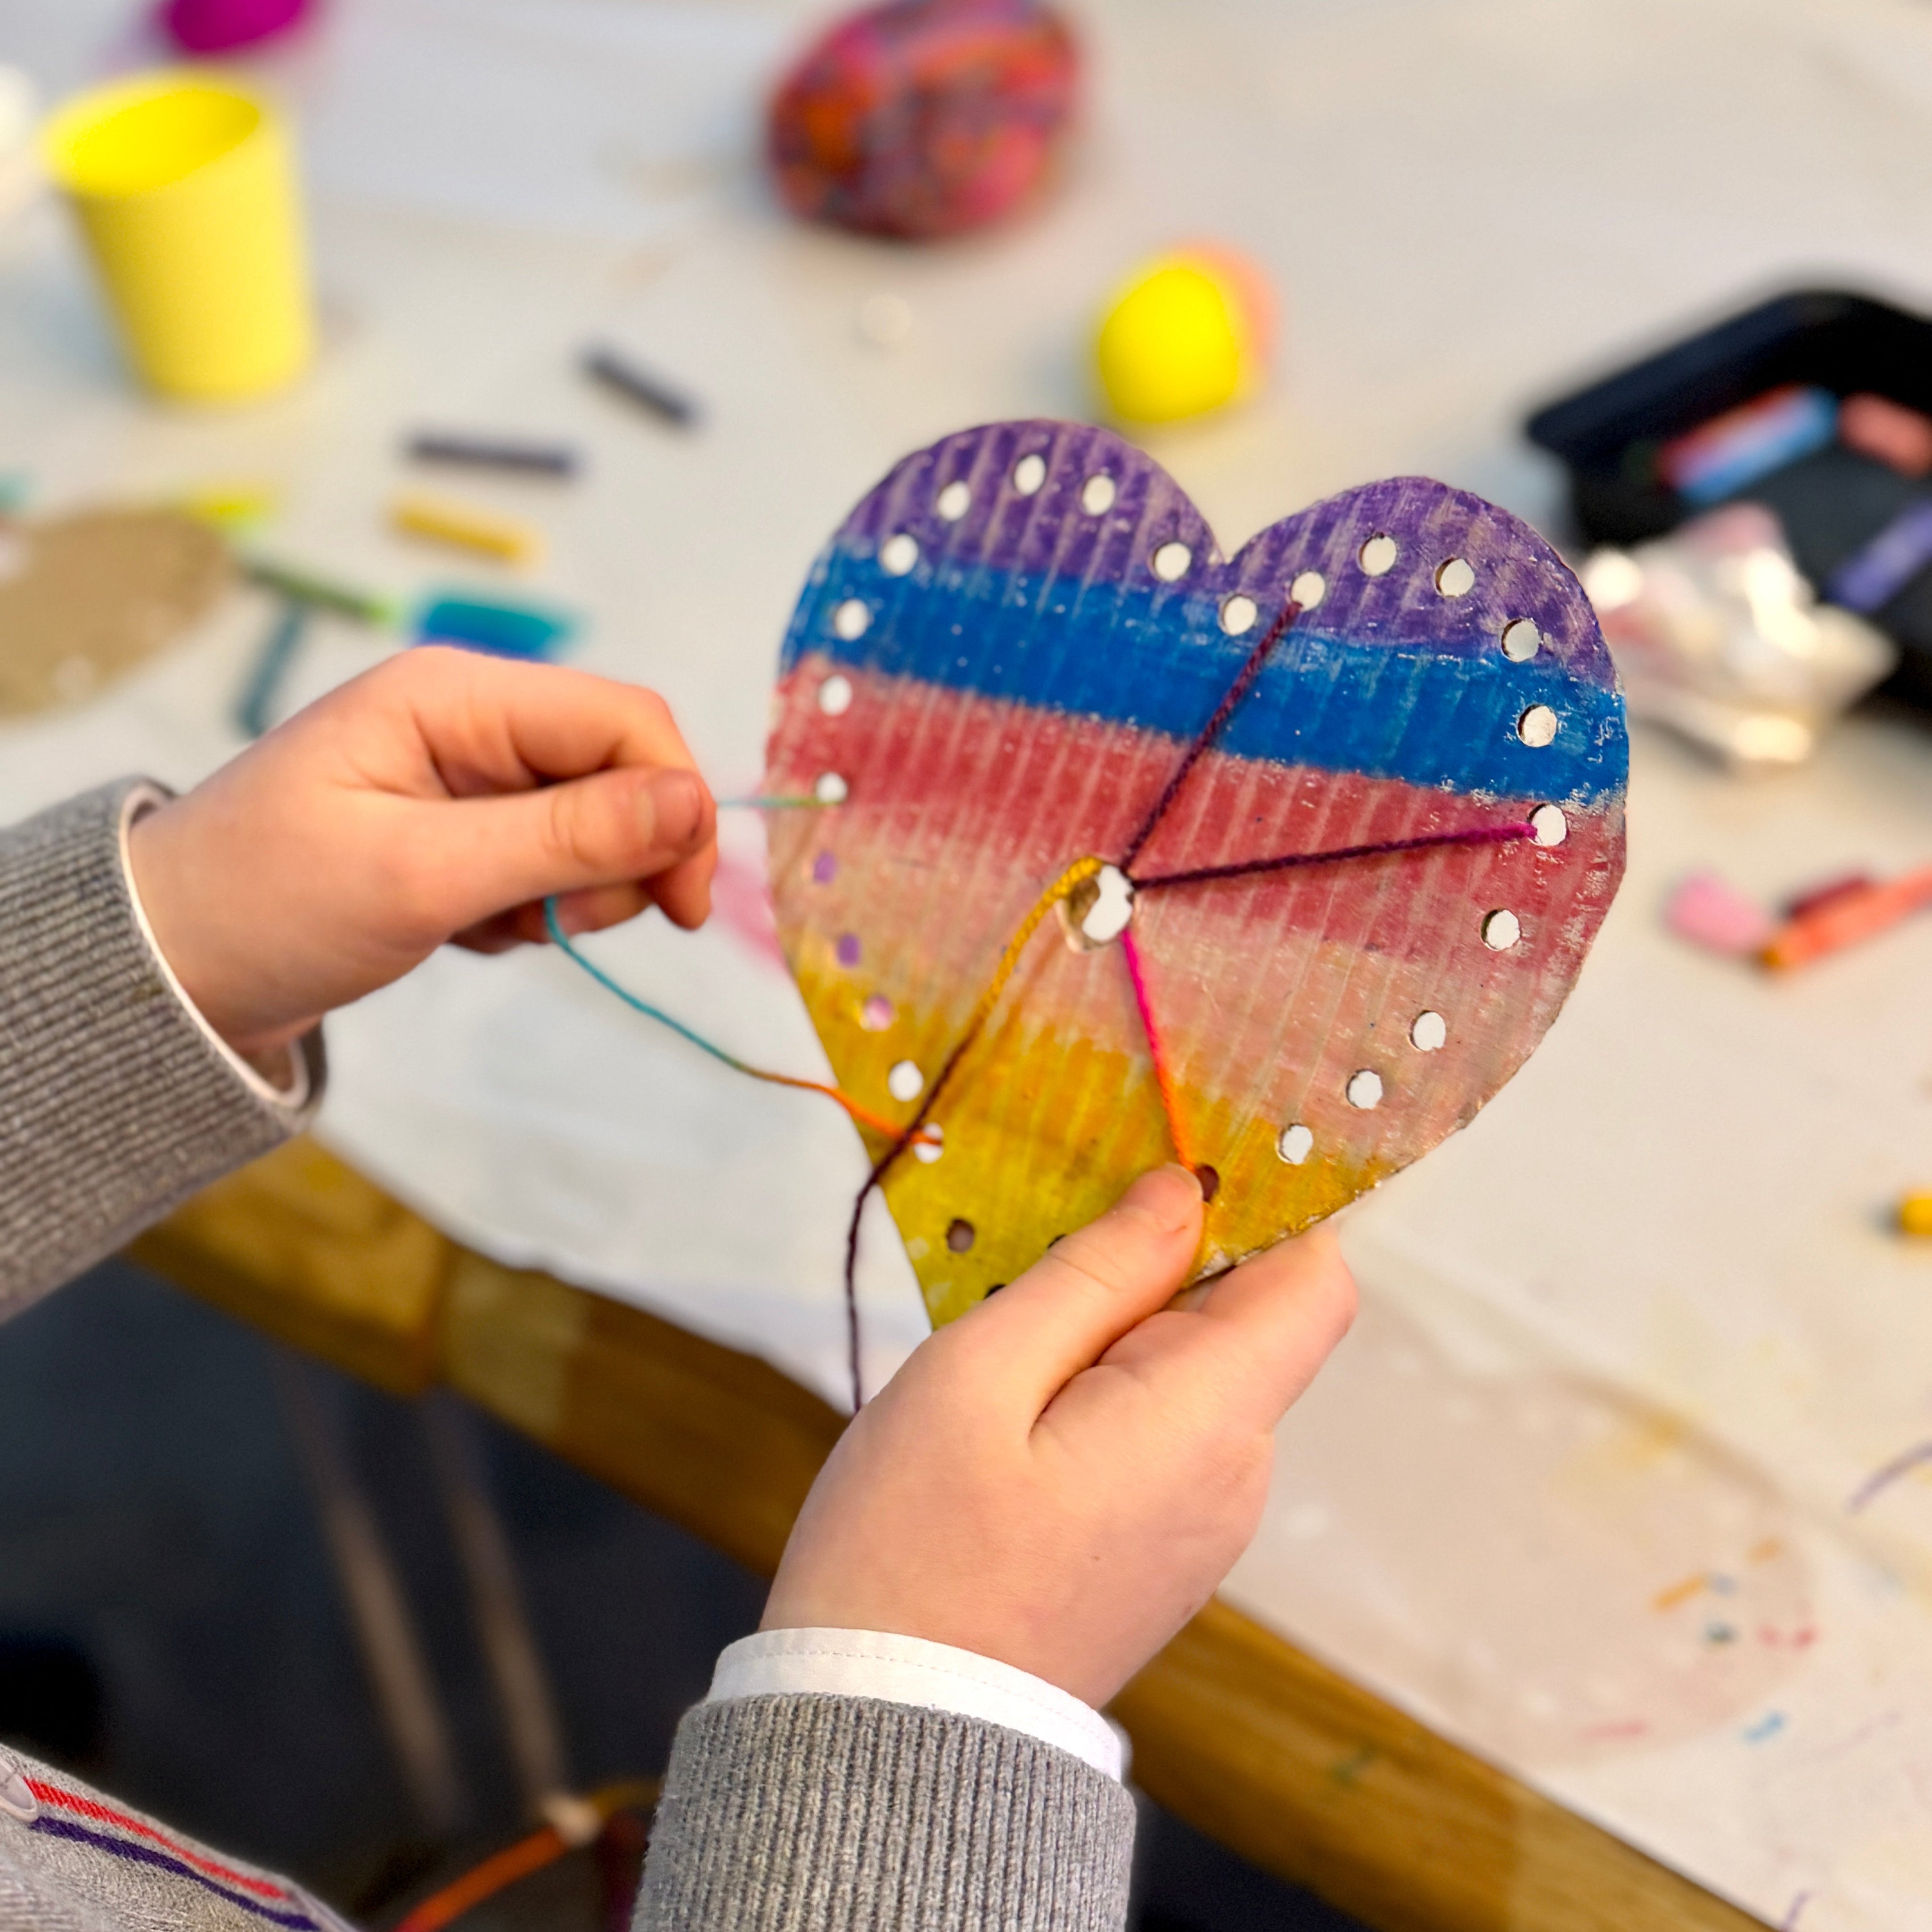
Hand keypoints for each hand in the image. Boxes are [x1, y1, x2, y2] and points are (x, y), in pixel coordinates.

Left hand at [128, 647, 716, 1055]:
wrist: (169, 968)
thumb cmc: (268, 907)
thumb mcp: (422, 875)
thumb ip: (565, 838)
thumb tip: (693, 804)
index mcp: (455, 696)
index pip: (623, 721)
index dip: (676, 804)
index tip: (683, 907)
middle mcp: (472, 719)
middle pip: (620, 772)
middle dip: (621, 859)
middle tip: (557, 927)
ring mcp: (470, 775)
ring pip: (597, 826)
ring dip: (574, 893)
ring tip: (491, 928)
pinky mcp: (466, 829)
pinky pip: (553, 864)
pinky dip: (533, 911)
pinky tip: (469, 928)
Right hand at [763, 1166, 1355, 1706]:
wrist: (895, 1740)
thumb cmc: (914, 1550)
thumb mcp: (980, 1376)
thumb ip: (1094, 1276)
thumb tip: (1181, 1194)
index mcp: (1207, 1424)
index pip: (1315, 1281)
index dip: (1266, 1207)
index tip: (1173, 1164)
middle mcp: (1234, 1476)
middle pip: (1247, 1319)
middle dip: (1163, 1262)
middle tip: (1040, 1244)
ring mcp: (1201, 1522)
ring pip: (1196, 1373)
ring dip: (1120, 1326)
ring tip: (1007, 1336)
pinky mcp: (1159, 1550)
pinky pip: (1163, 1431)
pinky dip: (1107, 1388)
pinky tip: (1014, 1402)